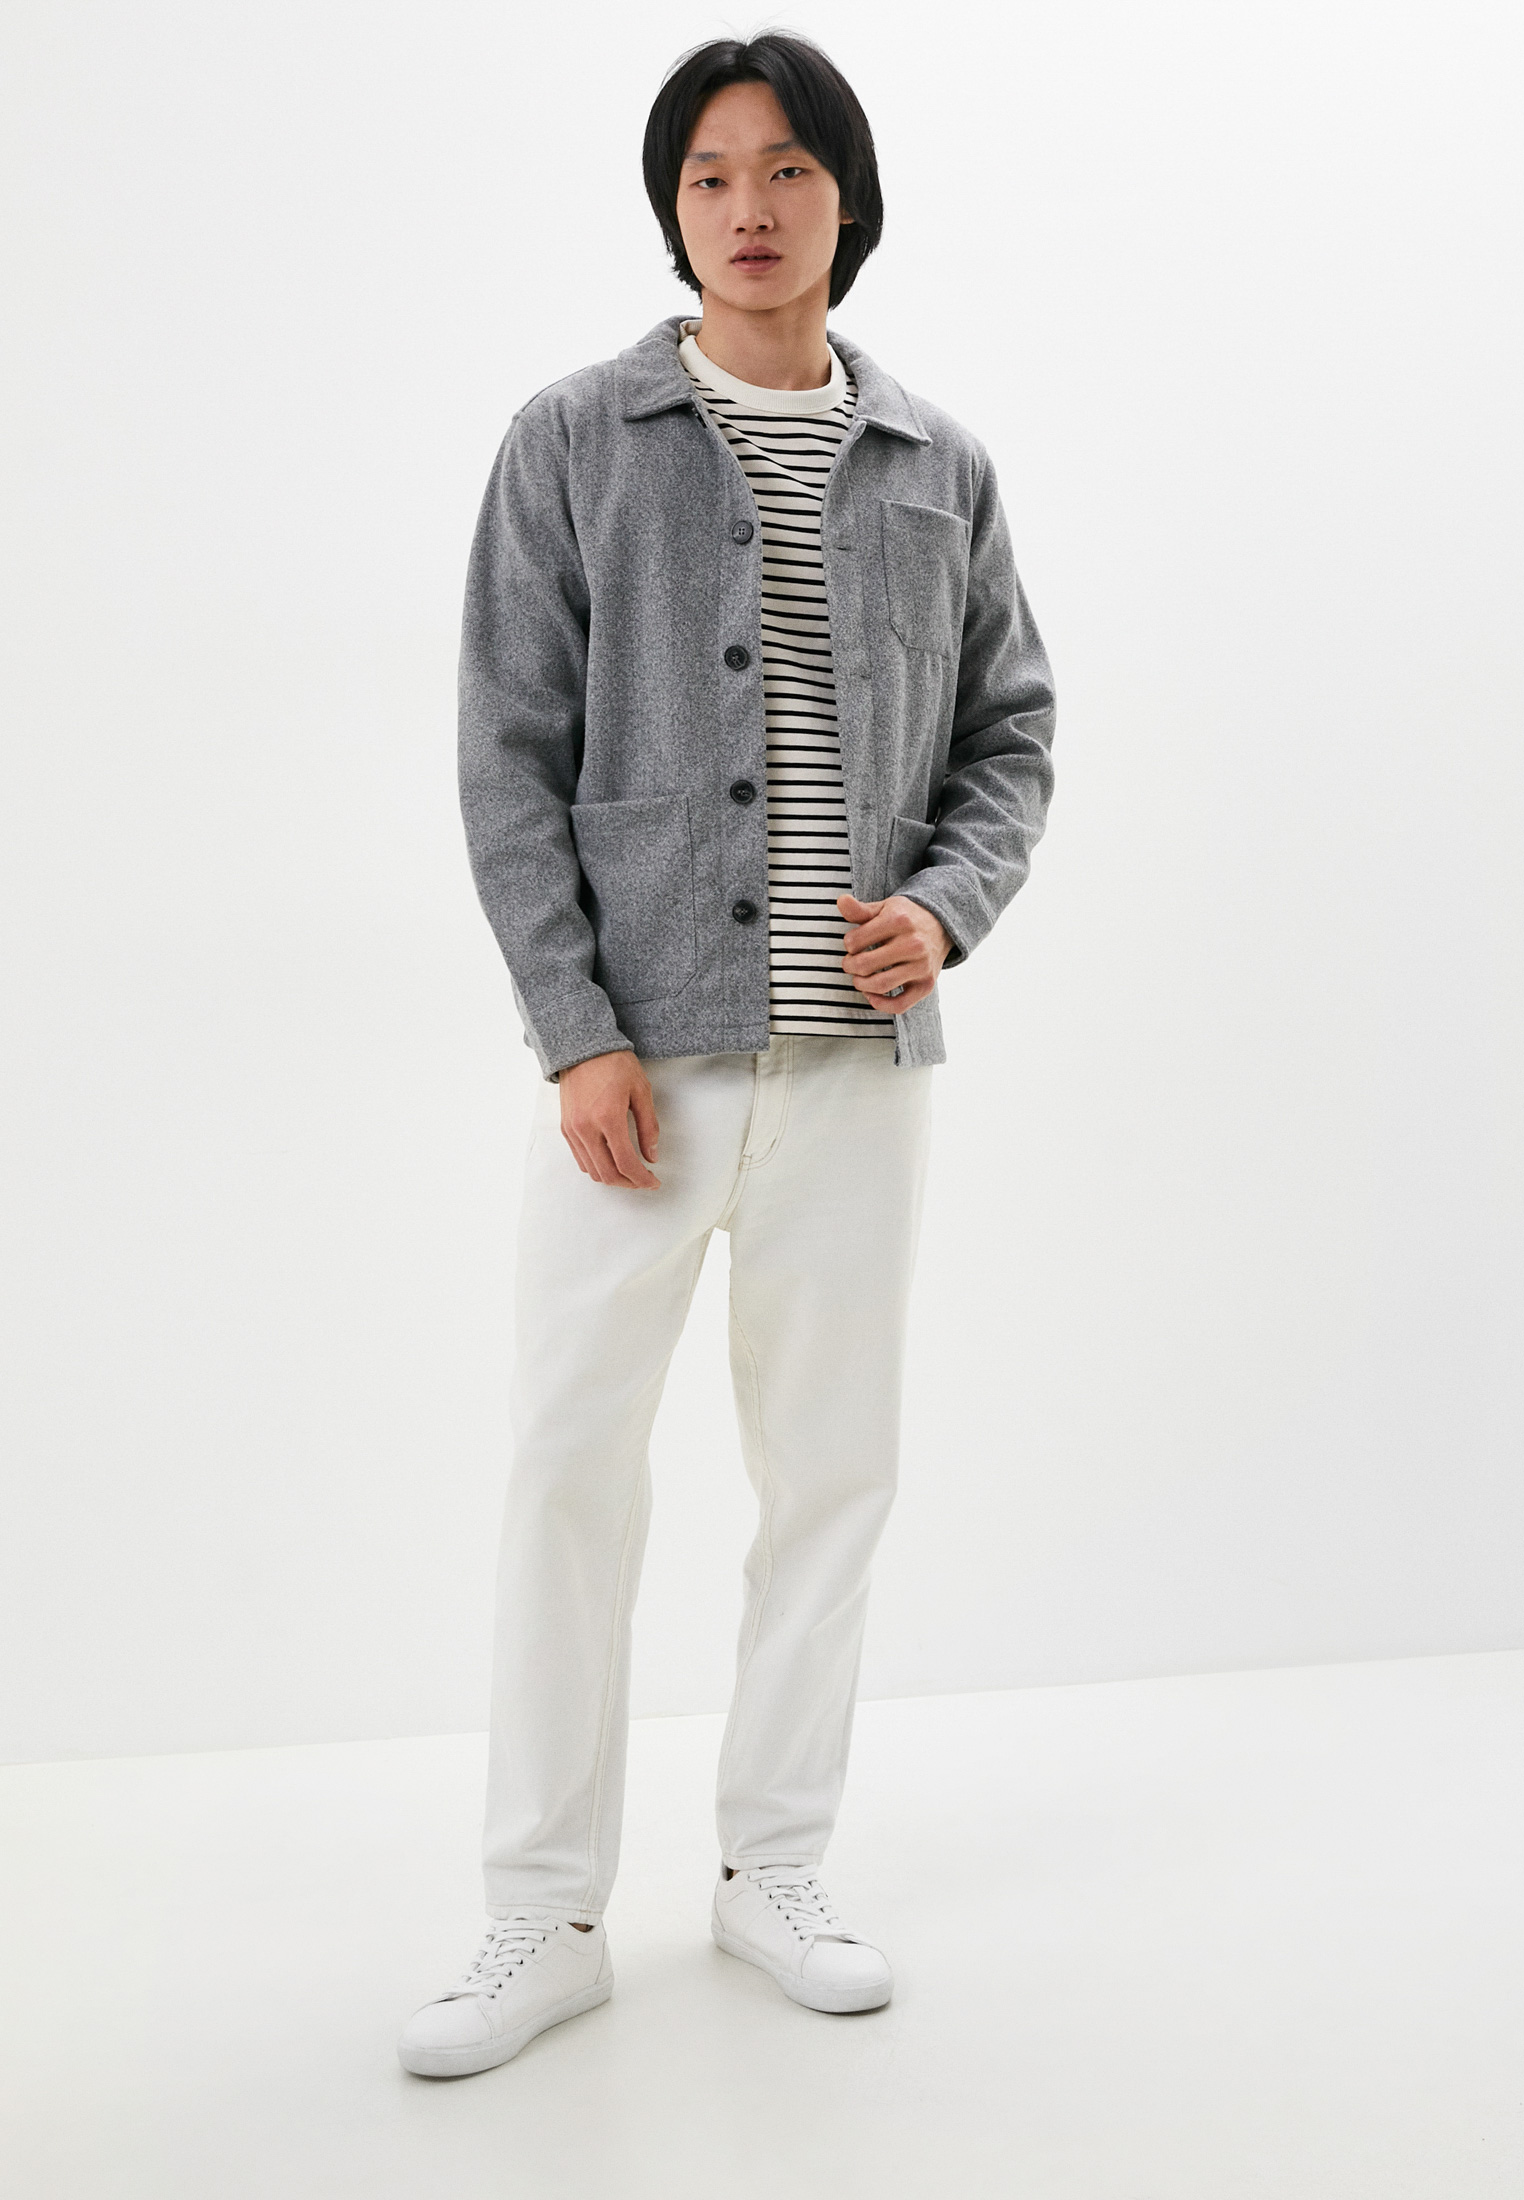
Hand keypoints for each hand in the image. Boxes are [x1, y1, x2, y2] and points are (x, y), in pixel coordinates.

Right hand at [558, 1051, 659, 1187]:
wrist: (583, 1047)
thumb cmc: (614, 1063)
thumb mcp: (641, 1091)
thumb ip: (648, 1127)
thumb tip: (651, 1156)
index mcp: (608, 1118)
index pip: (626, 1163)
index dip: (642, 1179)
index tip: (653, 1182)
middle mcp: (586, 1128)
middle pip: (607, 1174)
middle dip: (629, 1183)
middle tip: (643, 1180)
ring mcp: (573, 1130)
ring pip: (592, 1171)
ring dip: (612, 1178)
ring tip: (629, 1172)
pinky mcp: (566, 1128)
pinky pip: (580, 1159)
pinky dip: (597, 1167)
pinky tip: (610, 1161)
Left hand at [838, 893, 950, 1012]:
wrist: (941, 926)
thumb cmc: (905, 917)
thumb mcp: (884, 908)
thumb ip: (860, 910)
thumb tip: (841, 901)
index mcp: (898, 921)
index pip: (855, 941)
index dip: (848, 944)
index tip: (852, 945)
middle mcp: (913, 943)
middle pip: (865, 965)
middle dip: (850, 966)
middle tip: (850, 963)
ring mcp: (921, 966)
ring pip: (880, 985)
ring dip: (861, 985)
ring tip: (858, 978)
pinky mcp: (926, 985)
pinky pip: (900, 1005)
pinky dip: (881, 1004)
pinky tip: (871, 994)